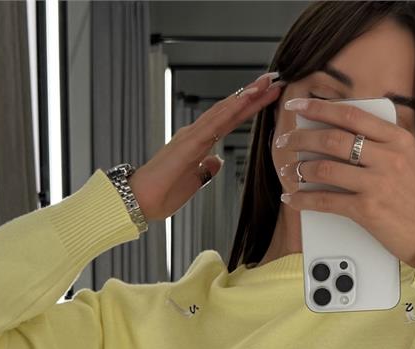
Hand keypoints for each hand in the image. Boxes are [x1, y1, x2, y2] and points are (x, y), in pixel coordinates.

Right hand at [129, 71, 284, 222]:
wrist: (141, 202)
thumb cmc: (162, 194)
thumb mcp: (194, 183)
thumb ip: (206, 170)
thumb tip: (217, 161)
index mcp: (197, 144)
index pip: (228, 122)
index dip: (248, 109)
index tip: (267, 97)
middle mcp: (194, 135)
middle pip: (228, 111)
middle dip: (251, 95)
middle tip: (272, 80)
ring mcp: (191, 137)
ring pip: (222, 111)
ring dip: (244, 97)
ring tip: (265, 84)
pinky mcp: (188, 145)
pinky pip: (213, 124)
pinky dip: (229, 111)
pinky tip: (243, 100)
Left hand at [277, 97, 414, 268]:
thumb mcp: (409, 158)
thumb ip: (382, 142)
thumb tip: (344, 131)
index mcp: (397, 139)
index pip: (351, 115)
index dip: (319, 107)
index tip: (299, 105)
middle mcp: (387, 157)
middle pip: (333, 139)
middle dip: (302, 138)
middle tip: (286, 140)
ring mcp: (377, 184)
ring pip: (326, 168)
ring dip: (300, 169)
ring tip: (288, 170)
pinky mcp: (367, 210)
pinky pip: (327, 200)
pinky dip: (304, 200)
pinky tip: (293, 198)